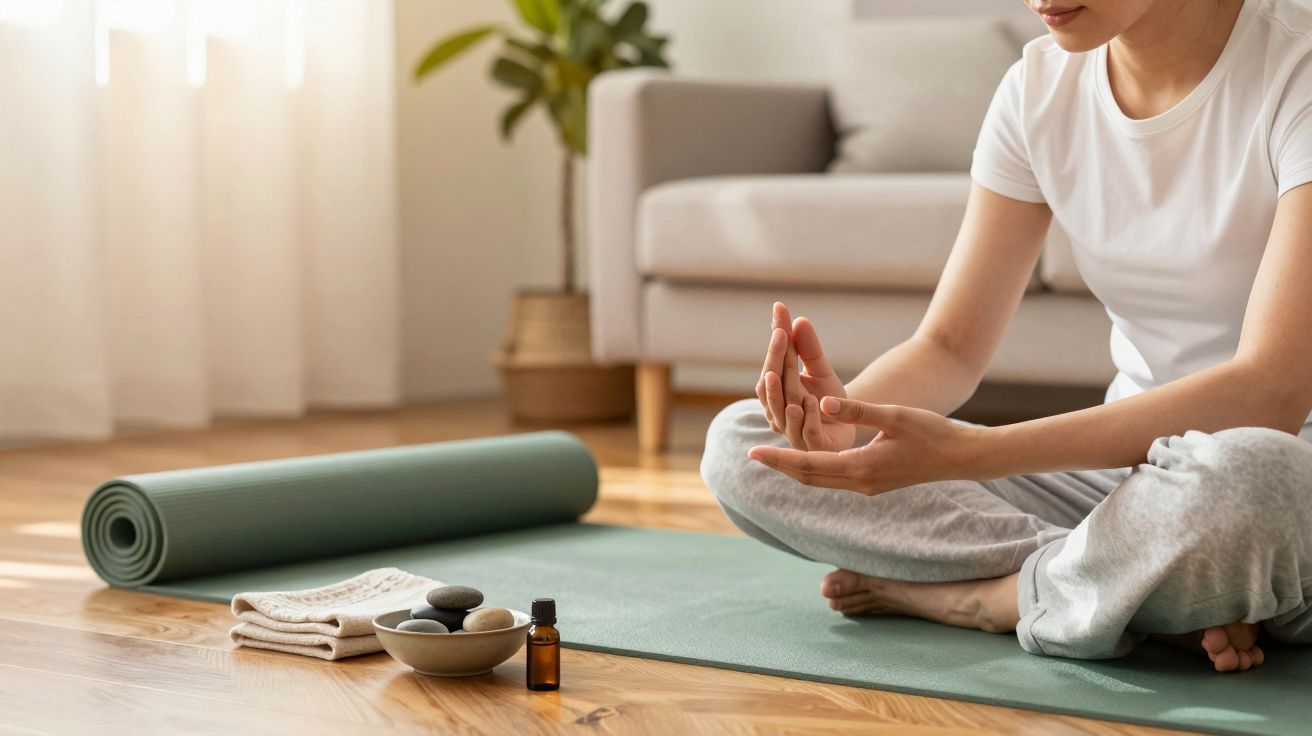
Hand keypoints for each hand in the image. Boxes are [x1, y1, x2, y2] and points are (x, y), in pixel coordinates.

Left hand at [747, 397, 986, 493]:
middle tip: (752, 454)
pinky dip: (814, 468)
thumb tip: (821, 404)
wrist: (961, 456)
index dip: (778, 458)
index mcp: (861, 468)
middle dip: (780, 465)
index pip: (808, 465)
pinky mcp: (874, 483)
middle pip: (808, 477)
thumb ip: (857, 411)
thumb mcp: (894, 415)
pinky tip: (805, 457)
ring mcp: (867, 486)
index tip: (752, 452)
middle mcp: (860, 483)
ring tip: (771, 456)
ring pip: (820, 480)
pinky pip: (833, 479)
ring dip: (795, 468)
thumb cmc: (932, 432)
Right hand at [754, 302, 853, 450]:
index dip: (775, 342)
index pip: (771, 365)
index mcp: (776, 395)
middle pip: (772, 387)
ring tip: (783, 373)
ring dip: (781, 393)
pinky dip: (807, 418)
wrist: (850, 430)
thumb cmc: (828, 399)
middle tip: (781, 334)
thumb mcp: (821, 370)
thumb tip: (799, 319)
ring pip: (783, 412)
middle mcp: (778, 414)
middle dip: (776, 359)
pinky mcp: (814, 449)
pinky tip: (810, 402)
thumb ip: (809, 349)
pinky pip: (807, 433)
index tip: (779, 313)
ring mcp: (793, 433)